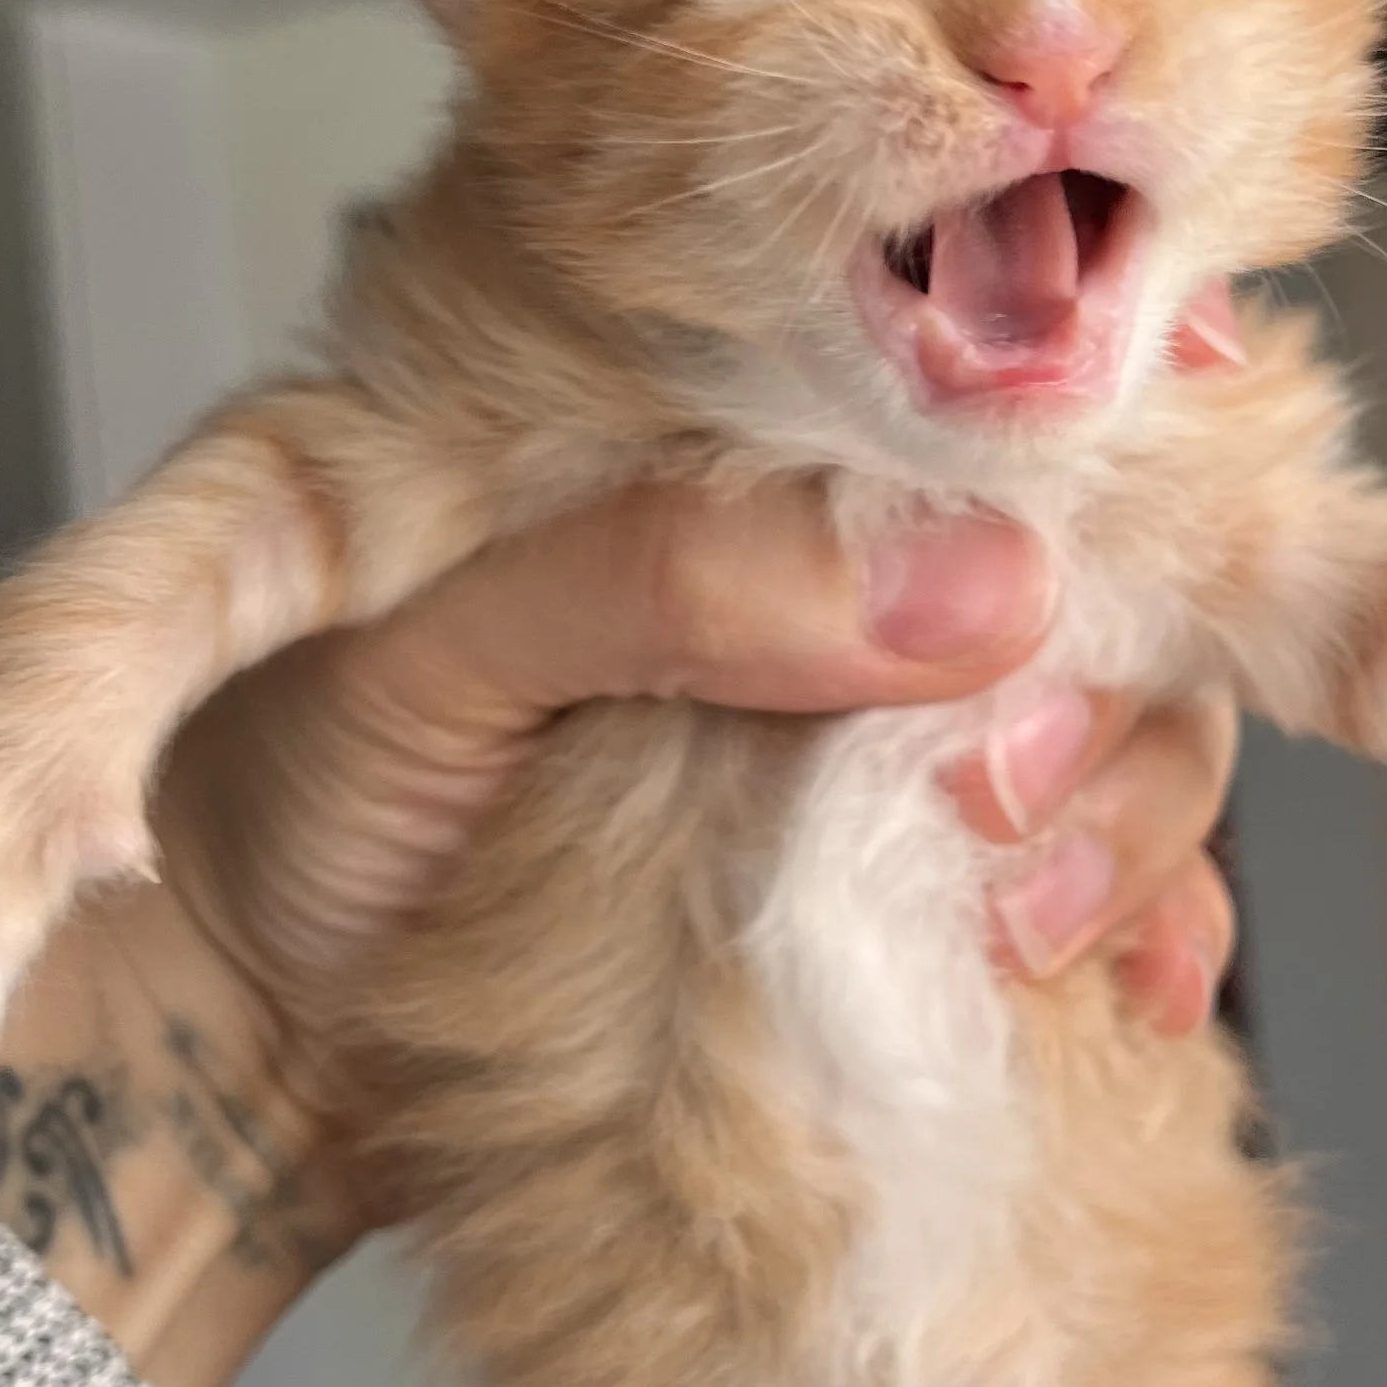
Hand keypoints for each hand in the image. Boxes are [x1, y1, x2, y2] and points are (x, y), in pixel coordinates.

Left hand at [159, 480, 1237, 1066]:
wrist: (243, 1026)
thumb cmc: (284, 788)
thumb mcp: (431, 653)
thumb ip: (664, 584)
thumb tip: (971, 580)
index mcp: (718, 425)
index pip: (977, 360)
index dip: (1104, 419)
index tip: (1130, 536)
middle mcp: (832, 551)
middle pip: (1096, 553)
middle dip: (1107, 675)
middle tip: (998, 803)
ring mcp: (880, 712)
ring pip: (1123, 710)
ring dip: (1128, 815)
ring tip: (1033, 923)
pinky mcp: (902, 864)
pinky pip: (1089, 872)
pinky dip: (1143, 928)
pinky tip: (1136, 990)